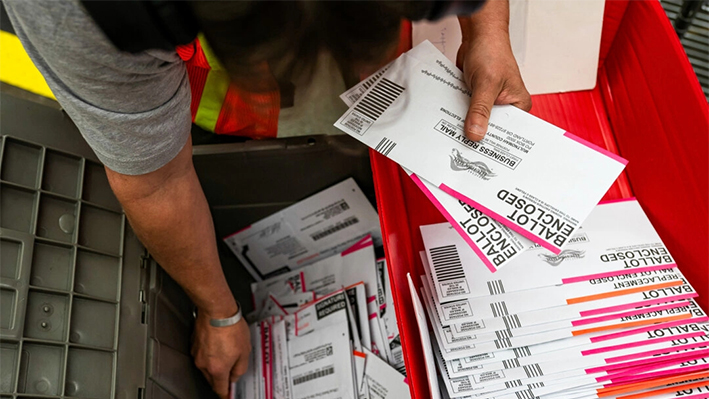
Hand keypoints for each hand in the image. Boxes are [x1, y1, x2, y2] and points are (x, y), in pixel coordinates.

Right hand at [192, 307, 251, 398]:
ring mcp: (197, 354)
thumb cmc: (231, 327)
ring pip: (206, 367)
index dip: (225, 394)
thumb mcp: (245, 351)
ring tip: (226, 350)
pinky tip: (218, 343)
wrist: (217, 310)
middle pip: (212, 379)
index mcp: (218, 369)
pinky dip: (209, 353)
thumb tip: (235, 376)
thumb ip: (240, 368)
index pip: (220, 389)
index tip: (227, 395)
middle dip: (221, 377)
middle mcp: (204, 364)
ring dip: (215, 364)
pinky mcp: (194, 344)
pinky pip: (202, 355)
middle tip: (231, 368)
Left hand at [457, 3, 531, 140]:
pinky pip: (467, 112)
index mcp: (518, 105)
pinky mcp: (476, 99)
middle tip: (462, 149)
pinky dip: (458, 115)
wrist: (478, 35)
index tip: (479, 155)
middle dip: (476, 135)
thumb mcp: (486, 84)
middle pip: (490, 129)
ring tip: (452, 138)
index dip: (493, 143)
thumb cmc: (491, 52)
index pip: (508, 133)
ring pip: (476, 121)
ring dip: (464, 125)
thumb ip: (480, 110)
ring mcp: (490, 103)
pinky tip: (448, 124)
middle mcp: (506, 106)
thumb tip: (475, 135)